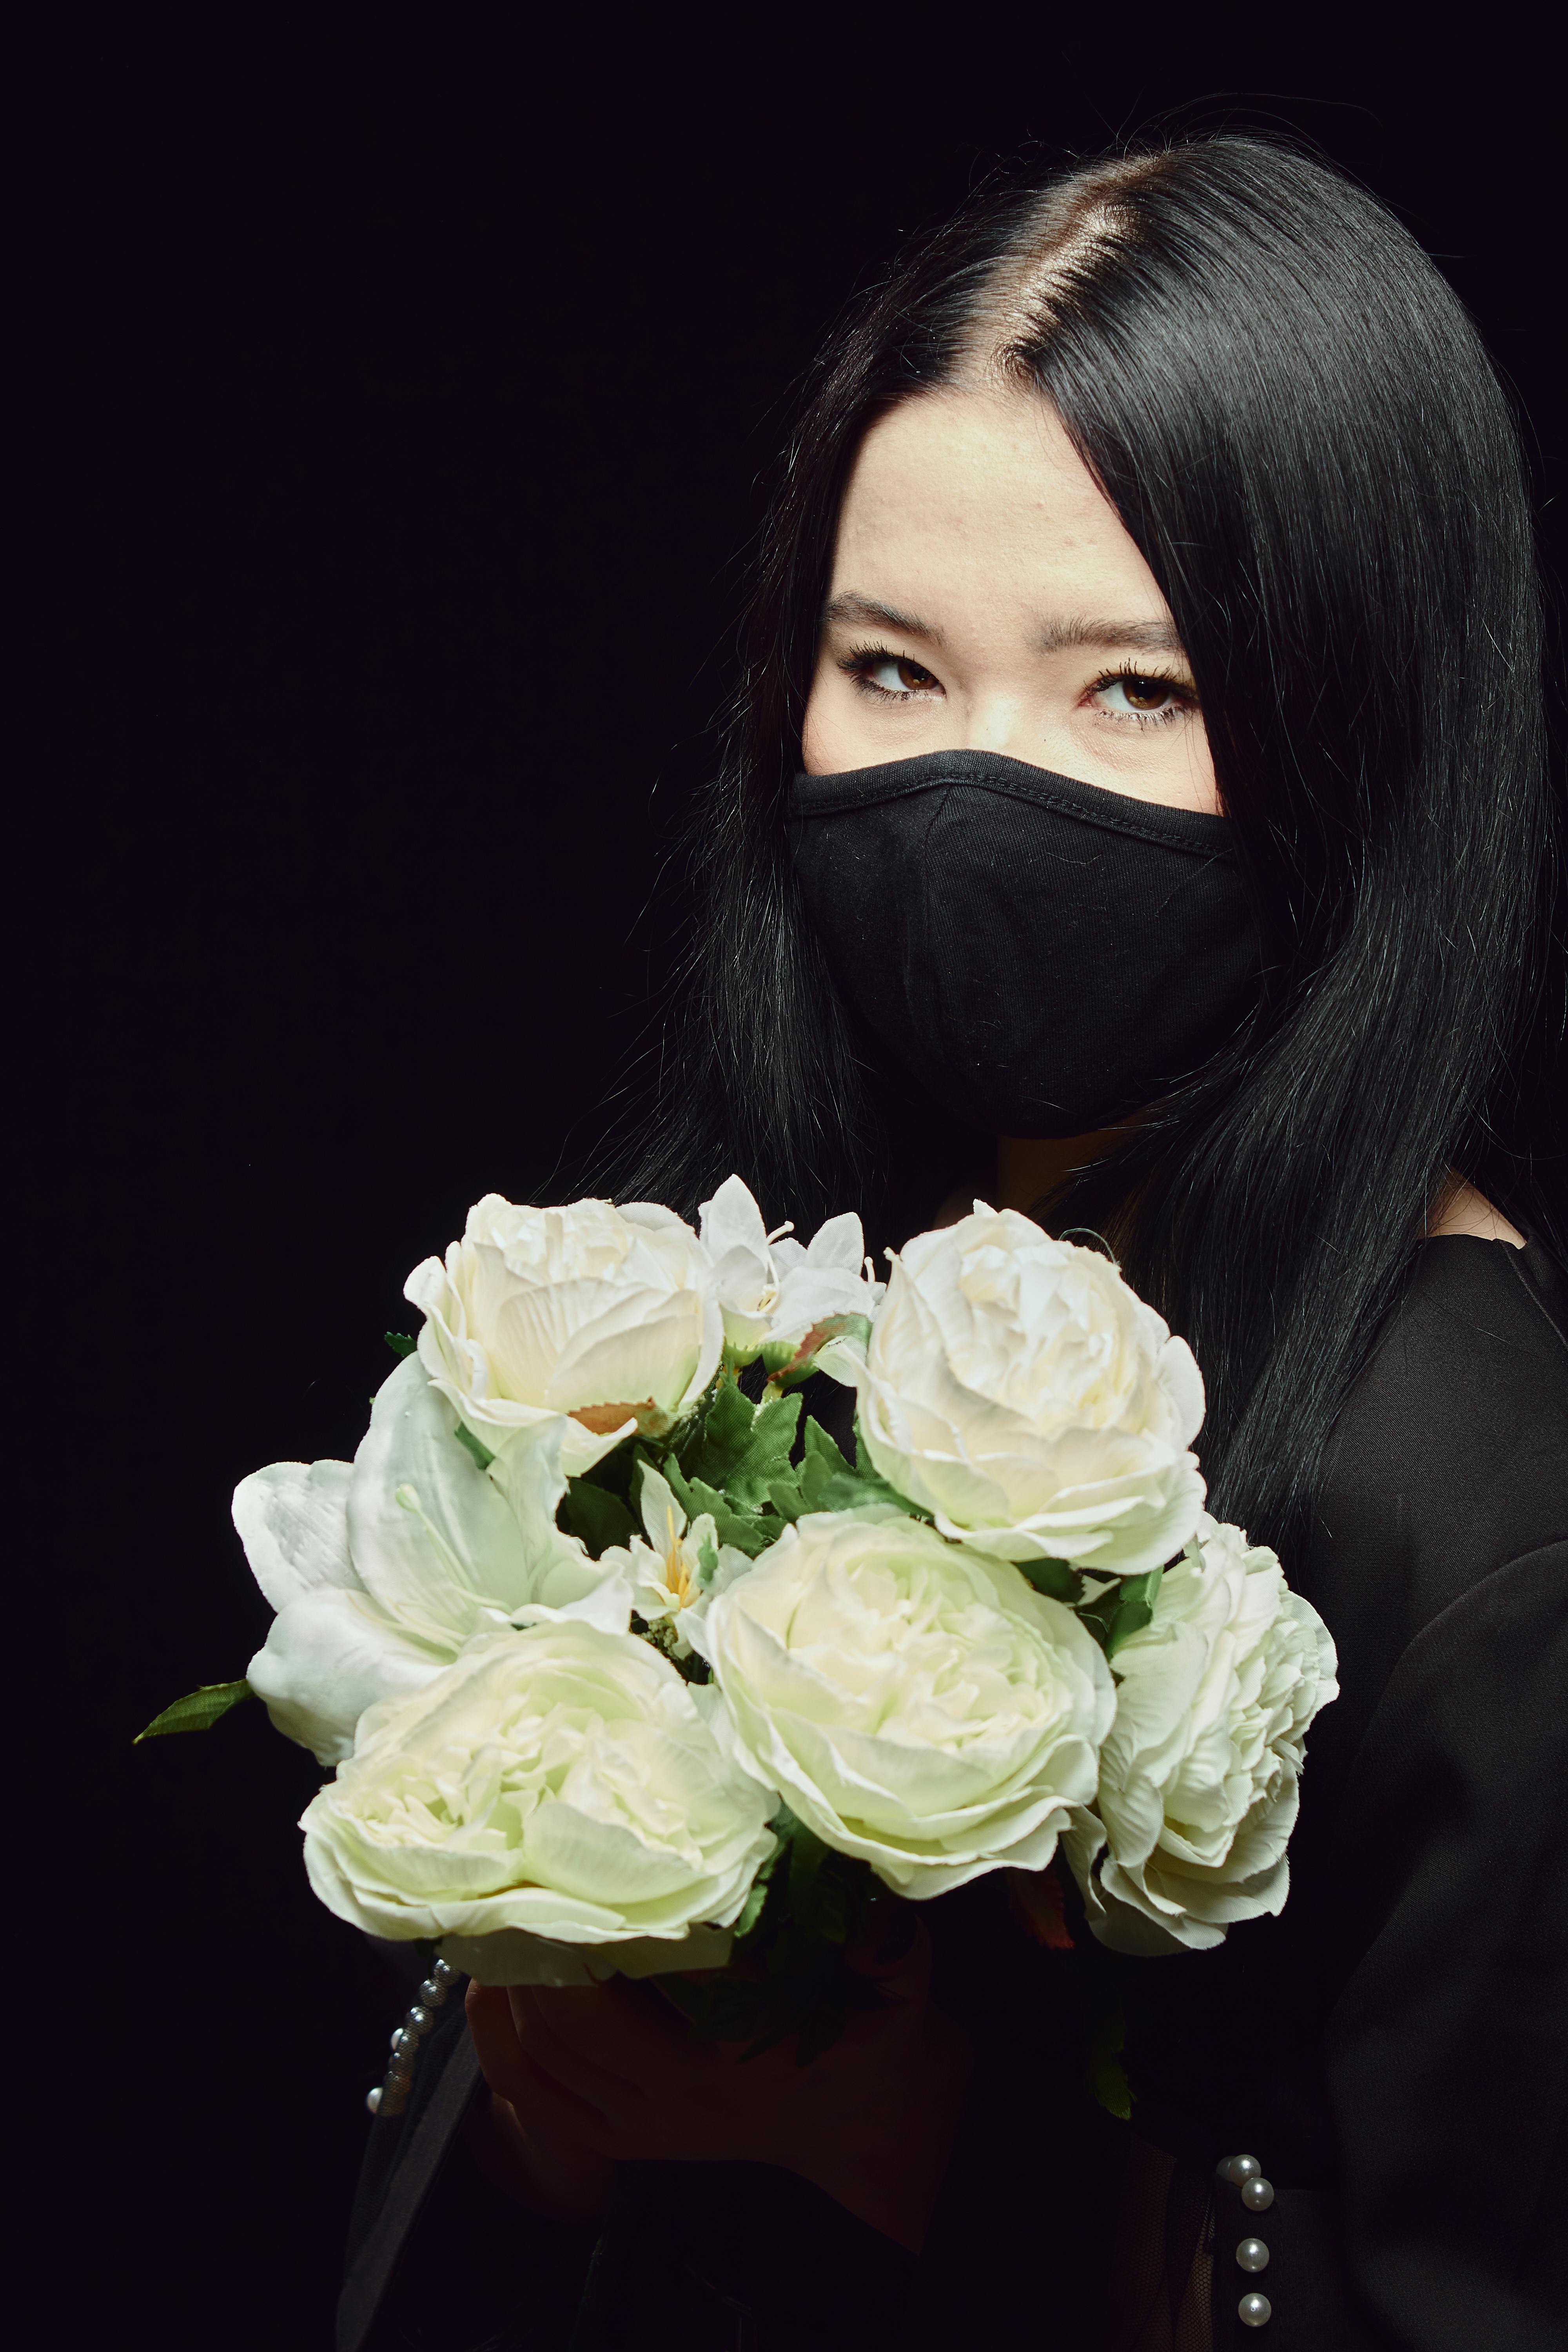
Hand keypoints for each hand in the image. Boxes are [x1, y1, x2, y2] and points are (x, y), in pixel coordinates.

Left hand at [465, 1912, 971, 2250]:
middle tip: (519, 1866)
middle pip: (574, 2018)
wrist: (852, 2119)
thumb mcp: (899, 1981)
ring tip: (496, 1908)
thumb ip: (886, 1941)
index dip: (608, 1919)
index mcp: (745, 2055)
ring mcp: (641, 2126)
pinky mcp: (614, 2140)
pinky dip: (495, 2037)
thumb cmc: (869, 2029)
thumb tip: (862, 1906)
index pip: (658, 1978)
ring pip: (541, 2051)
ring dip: (506, 1981)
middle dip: (535, 1942)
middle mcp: (683, 2098)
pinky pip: (529, 2092)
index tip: (582, 1855)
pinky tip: (487, 1979)